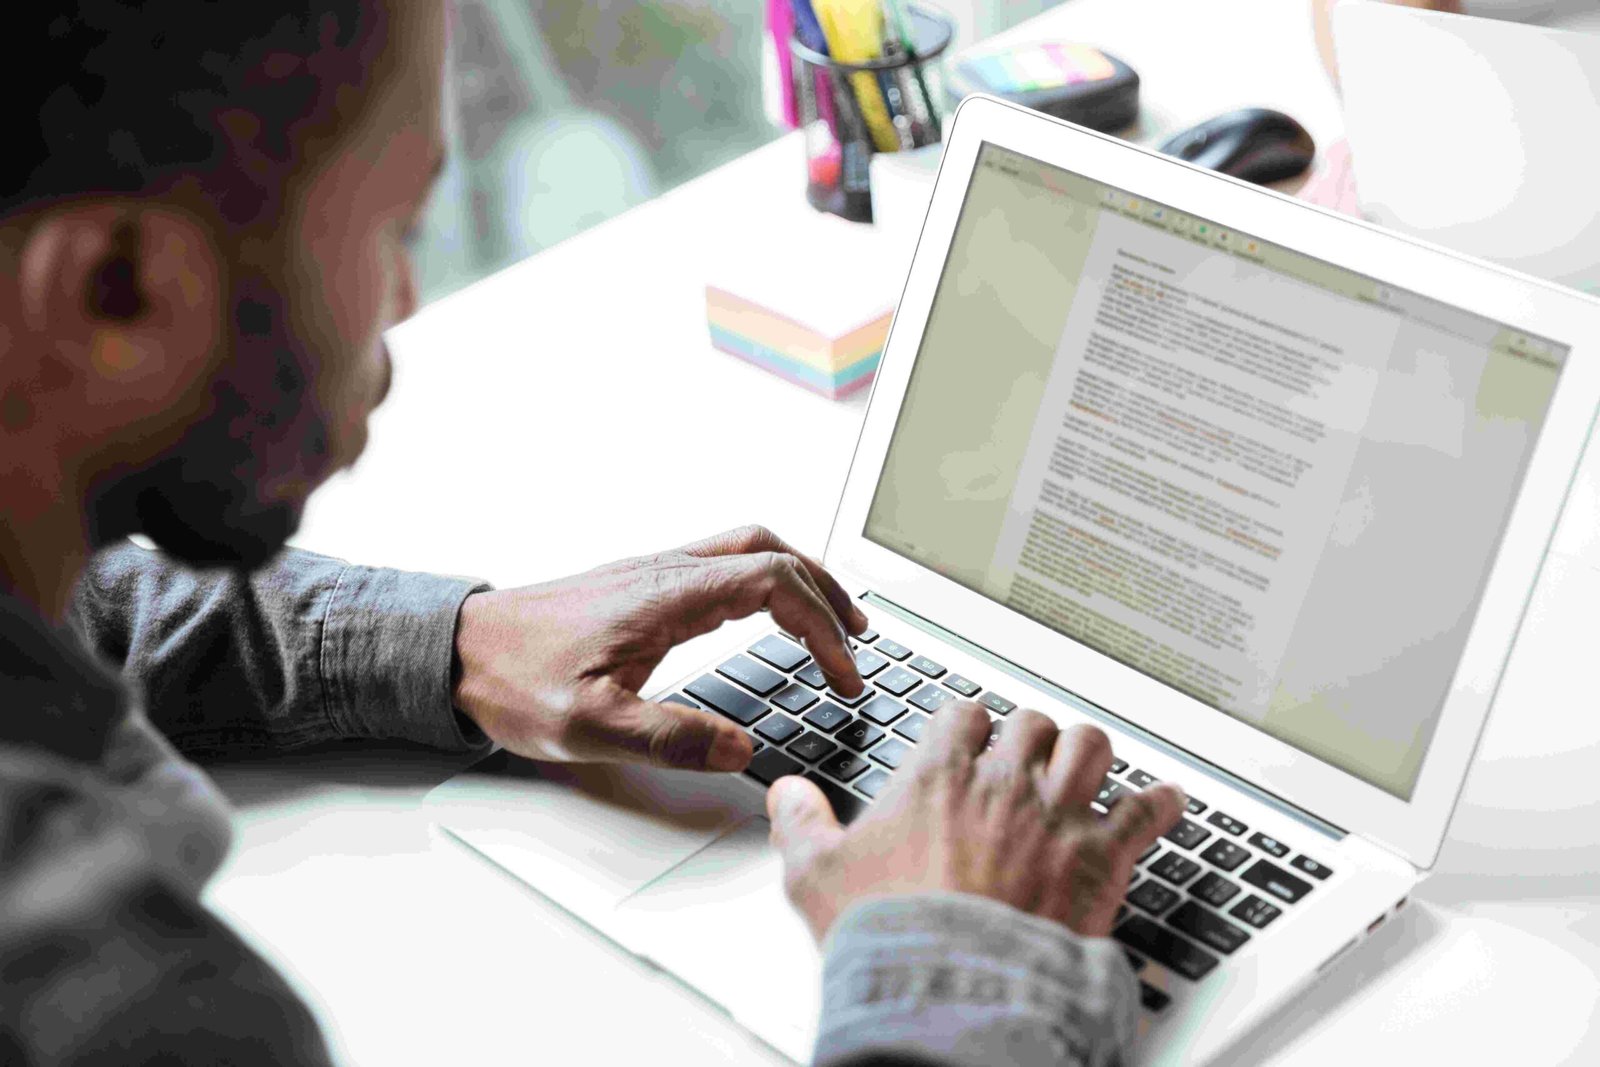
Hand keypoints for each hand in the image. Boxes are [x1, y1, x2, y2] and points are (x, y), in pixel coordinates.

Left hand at [452, 525, 866, 771]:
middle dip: (826, 590)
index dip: (823, 626)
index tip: (842, 673)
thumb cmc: (512, 680)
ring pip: (747, 550)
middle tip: (859, 636)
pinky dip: (763, 583)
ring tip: (828, 621)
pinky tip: (763, 617)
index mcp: (666, 594)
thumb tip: (739, 749)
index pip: (774, 582)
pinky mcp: (639, 586)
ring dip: (797, 579)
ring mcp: (652, 573)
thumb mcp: (588, 725)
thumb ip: (668, 737)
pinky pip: (721, 564)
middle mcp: (665, 570)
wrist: (454, 651)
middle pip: (771, 550)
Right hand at [768, 701, 1185, 940]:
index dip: (968, 723)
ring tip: (1088, 766)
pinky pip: (1146, 812)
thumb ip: (801, 825)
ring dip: (1089, 754)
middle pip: (1031, 723)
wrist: (951, 985)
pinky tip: (1166, 802)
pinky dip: (1160, 805)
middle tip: (1027, 756)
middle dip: (1030, 736)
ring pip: (1090, 747)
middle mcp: (1003, 783)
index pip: (962, 714)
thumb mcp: (816, 876)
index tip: (969, 736)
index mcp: (938, 776)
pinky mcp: (1102, 858)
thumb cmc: (890, 933)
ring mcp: (1057, 817)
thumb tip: (786, 795)